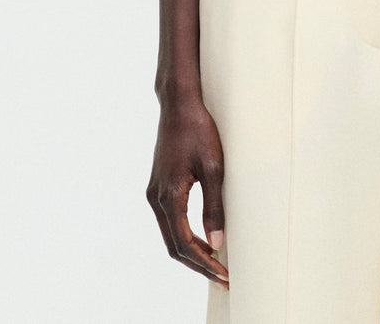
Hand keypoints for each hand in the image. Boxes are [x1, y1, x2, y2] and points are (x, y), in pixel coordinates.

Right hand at [146, 91, 228, 288]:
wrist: (179, 103)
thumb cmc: (198, 130)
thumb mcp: (214, 167)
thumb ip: (214, 206)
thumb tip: (217, 242)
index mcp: (168, 196)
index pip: (184, 244)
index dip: (205, 263)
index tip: (224, 274)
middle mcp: (156, 198)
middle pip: (174, 246)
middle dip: (198, 264)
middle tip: (223, 276)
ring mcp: (155, 191)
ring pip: (170, 234)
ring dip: (191, 252)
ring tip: (216, 263)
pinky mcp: (159, 185)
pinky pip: (170, 220)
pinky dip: (185, 235)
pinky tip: (203, 238)